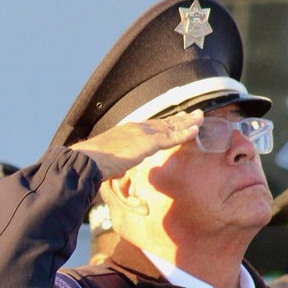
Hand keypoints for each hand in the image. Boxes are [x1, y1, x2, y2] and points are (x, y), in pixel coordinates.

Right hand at [69, 110, 202, 179]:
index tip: (176, 121)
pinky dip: (184, 134)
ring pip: (170, 127)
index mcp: (126, 131)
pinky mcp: (147, 142)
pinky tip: (195, 132)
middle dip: (180, 119)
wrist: (87, 160)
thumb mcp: (107, 162)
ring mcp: (142, 133)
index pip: (150, 125)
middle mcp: (135, 128)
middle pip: (163, 122)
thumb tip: (117, 172)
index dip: (165, 123)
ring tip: (201, 119)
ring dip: (187, 123)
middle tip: (195, 115)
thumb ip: (116, 165)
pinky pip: (170, 138)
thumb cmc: (92, 164)